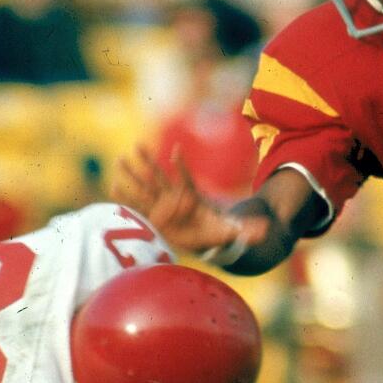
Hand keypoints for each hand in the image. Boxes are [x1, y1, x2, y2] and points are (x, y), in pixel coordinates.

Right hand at [113, 145, 269, 256]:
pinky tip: (113, 187)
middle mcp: (176, 198)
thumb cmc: (220, 233)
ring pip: (146, 187)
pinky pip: (140, 205)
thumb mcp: (235, 232)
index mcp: (193, 198)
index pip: (186, 179)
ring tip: (120, 159)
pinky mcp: (157, 215)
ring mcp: (164, 204)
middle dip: (148, 163)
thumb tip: (269, 229)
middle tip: (136, 146)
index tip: (175, 151)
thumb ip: (249, 231)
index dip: (181, 165)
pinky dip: (127, 197)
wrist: (208, 237)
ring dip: (134, 173)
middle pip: (161, 178)